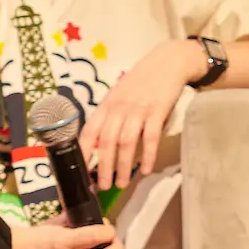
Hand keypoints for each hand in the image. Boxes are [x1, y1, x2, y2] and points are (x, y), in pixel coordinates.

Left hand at [81, 39, 202, 189]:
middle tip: (103, 185)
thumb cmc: (143, 81)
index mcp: (107, 105)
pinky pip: (149, 137)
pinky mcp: (157, 111)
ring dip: (122, 166)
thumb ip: (111, 115)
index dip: (83, 152)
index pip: (89, 131)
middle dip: (103, 166)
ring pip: (126, 143)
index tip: (80, 171)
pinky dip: (147, 155)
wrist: (168, 62)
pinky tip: (145, 169)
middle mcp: (119, 108)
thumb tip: (102, 143)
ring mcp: (138, 110)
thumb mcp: (120, 94)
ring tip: (122, 183)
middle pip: (106, 141)